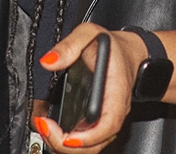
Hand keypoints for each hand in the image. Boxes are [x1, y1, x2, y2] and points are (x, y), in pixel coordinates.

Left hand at [32, 23, 149, 152]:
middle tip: (44, 126)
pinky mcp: (99, 123)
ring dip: (65, 145)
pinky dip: (67, 140)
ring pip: (90, 146)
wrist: (131, 53)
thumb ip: (70, 45)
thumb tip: (49, 62)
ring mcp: (107, 120)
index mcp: (116, 92)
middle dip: (67, 145)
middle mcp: (114, 112)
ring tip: (44, 128)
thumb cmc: (114, 47)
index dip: (88, 137)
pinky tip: (52, 129)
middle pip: (96, 144)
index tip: (67, 136)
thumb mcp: (90, 33)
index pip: (108, 125)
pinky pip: (86, 140)